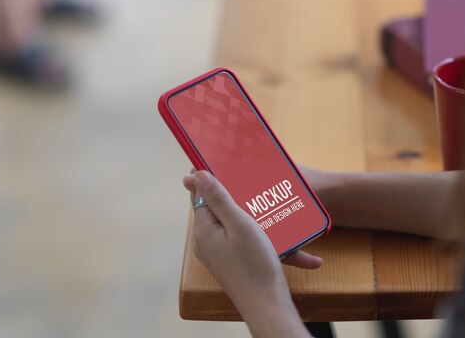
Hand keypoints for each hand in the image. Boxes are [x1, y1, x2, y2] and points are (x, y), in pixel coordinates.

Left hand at [182, 171, 318, 336]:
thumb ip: (217, 198)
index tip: (225, 160)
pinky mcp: (232, 260)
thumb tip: (194, 175)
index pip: (200, 193)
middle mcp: (206, 240)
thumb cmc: (254, 264)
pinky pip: (239, 236)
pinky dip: (253, 228)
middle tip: (252, 180)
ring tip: (266, 203)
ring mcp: (218, 252)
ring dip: (247, 211)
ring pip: (230, 221)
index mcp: (203, 229)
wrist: (267, 304)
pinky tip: (270, 227)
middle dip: (233, 193)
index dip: (210, 176)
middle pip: (216, 206)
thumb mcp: (239, 224)